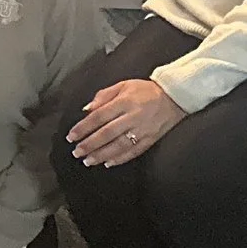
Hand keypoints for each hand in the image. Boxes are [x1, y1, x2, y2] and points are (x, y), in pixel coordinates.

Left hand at [66, 76, 189, 167]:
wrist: (175, 96)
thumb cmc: (146, 90)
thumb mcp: (123, 85)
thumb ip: (103, 96)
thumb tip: (87, 110)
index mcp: (124, 102)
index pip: (99, 116)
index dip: (83, 127)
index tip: (71, 136)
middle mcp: (133, 117)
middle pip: (107, 133)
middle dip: (89, 144)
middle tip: (76, 152)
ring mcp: (143, 130)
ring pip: (119, 145)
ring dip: (101, 154)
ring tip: (88, 161)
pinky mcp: (151, 139)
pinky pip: (134, 151)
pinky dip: (120, 158)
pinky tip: (108, 163)